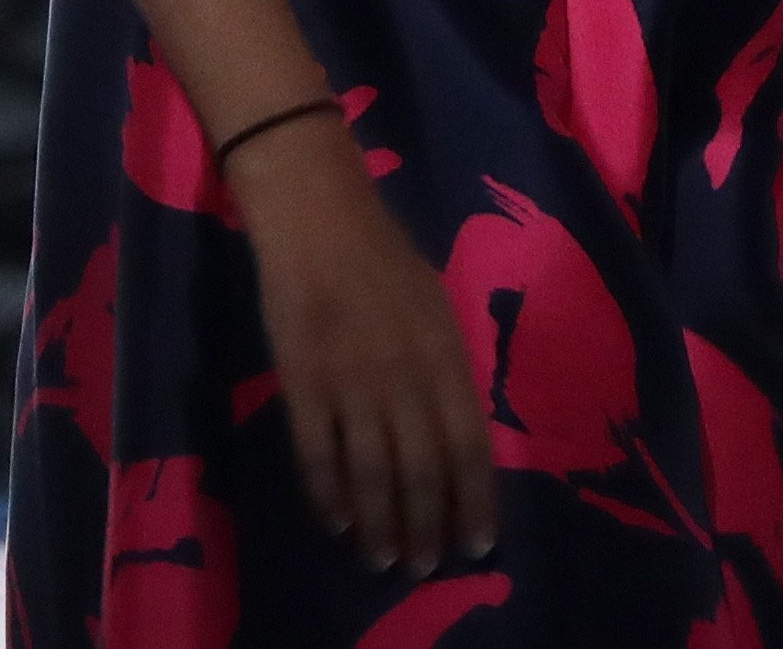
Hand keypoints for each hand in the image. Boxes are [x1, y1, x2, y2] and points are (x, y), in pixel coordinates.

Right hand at [230, 118, 498, 574]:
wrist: (318, 215)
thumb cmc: (383, 256)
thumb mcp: (435, 307)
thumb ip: (445, 368)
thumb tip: (457, 433)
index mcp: (443, 353)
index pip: (468, 443)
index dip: (475, 498)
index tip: (480, 542)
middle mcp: (404, 374)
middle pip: (422, 469)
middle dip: (428, 525)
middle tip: (426, 566)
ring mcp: (351, 380)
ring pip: (372, 472)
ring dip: (381, 524)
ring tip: (384, 560)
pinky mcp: (302, 381)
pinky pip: (319, 453)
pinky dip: (329, 494)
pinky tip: (337, 522)